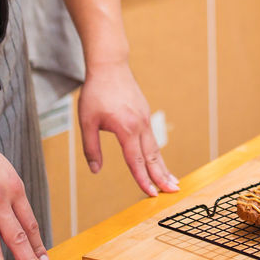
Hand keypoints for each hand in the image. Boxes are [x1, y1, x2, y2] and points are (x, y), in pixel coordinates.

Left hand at [78, 61, 179, 196]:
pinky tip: (158, 161)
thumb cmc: (96, 92)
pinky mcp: (145, 114)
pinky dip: (157, 153)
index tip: (151, 194)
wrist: (110, 65)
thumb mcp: (87, 121)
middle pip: (152, 157)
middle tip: (173, 192)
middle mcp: (140, 125)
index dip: (142, 180)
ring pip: (155, 148)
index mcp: (126, 128)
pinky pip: (153, 138)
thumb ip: (91, 148)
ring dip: (163, 166)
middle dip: (162, 176)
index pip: (136, 161)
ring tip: (172, 181)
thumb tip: (95, 170)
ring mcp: (145, 119)